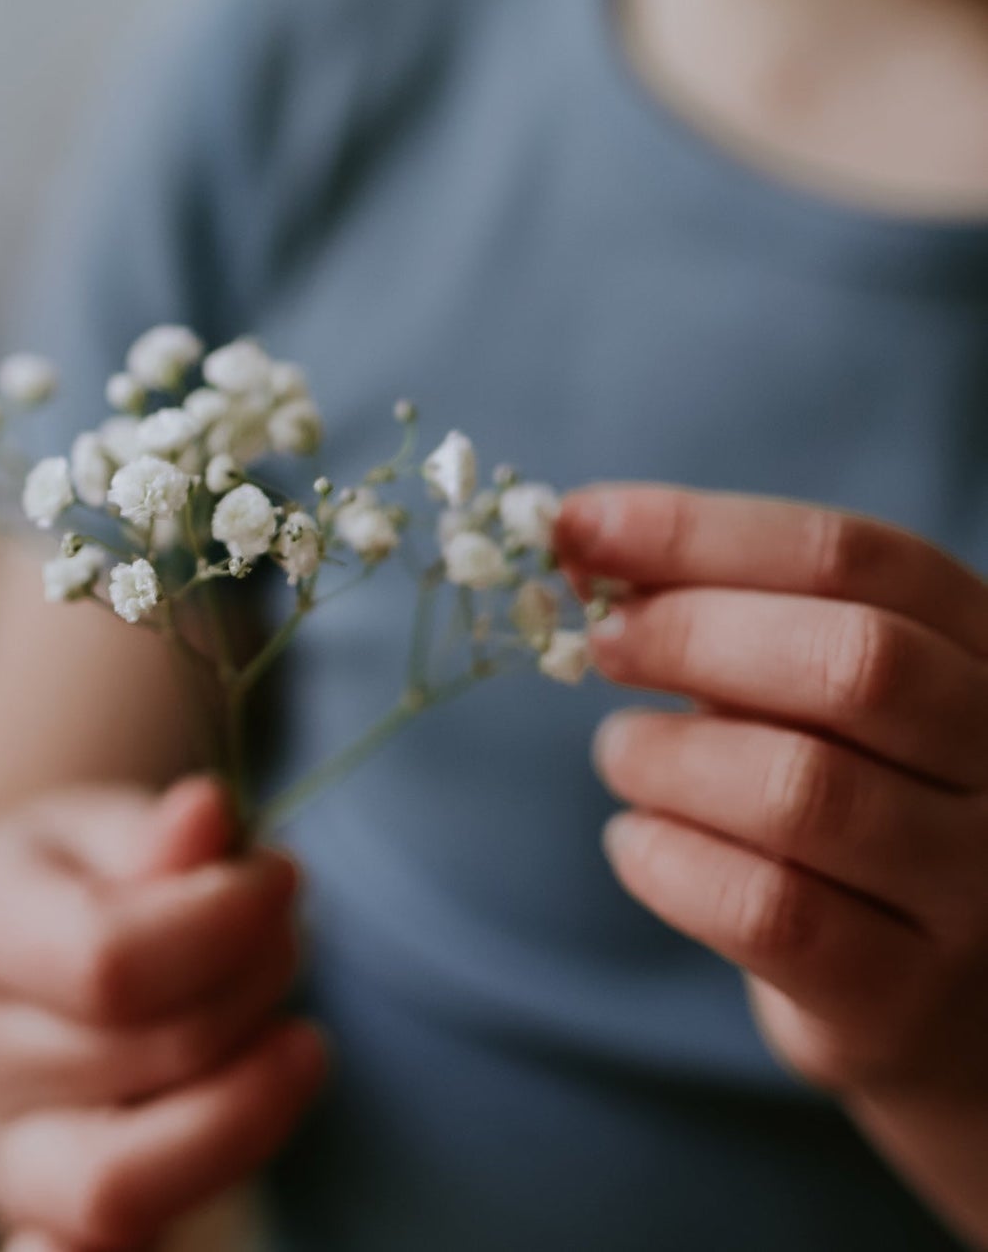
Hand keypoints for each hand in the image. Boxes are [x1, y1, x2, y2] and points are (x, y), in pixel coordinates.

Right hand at [0, 776, 322, 1250]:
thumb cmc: (67, 882)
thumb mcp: (102, 825)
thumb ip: (155, 833)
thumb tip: (208, 815)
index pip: (107, 957)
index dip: (224, 920)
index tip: (282, 875)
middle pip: (149, 1052)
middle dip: (255, 982)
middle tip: (285, 929)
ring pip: (126, 1180)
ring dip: (248, 1108)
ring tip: (299, 1043)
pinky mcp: (43, 1211)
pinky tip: (212, 1181)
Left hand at [555, 485, 987, 1237]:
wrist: (935, 1000)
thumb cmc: (848, 799)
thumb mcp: (814, 691)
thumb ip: (724, 614)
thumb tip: (583, 537)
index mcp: (984, 650)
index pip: (854, 556)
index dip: (698, 531)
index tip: (579, 524)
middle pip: (856, 663)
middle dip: (692, 634)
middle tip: (601, 644)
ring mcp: (969, 888)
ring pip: (802, 791)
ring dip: (666, 757)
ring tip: (622, 754)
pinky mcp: (899, 997)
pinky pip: (764, 910)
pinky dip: (665, 859)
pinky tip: (637, 842)